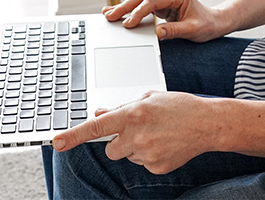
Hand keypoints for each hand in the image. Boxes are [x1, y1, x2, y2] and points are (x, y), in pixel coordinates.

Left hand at [52, 91, 215, 173]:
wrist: (207, 123)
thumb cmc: (179, 106)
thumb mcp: (149, 98)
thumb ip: (122, 107)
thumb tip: (100, 114)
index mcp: (133, 114)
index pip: (97, 128)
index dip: (74, 135)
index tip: (57, 142)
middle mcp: (137, 135)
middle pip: (112, 148)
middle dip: (119, 142)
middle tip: (140, 130)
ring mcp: (147, 154)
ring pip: (128, 156)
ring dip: (137, 147)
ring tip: (159, 134)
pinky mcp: (156, 167)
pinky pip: (143, 164)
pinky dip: (151, 156)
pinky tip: (166, 144)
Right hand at [102, 0, 226, 41]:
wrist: (216, 22)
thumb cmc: (208, 24)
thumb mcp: (193, 30)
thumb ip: (174, 31)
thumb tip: (156, 34)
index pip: (152, 1)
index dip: (138, 12)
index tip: (128, 23)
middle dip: (125, 6)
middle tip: (110, 17)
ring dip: (125, 7)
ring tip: (108, 15)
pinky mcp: (162, 5)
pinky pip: (144, 6)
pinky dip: (132, 10)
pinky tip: (119, 13)